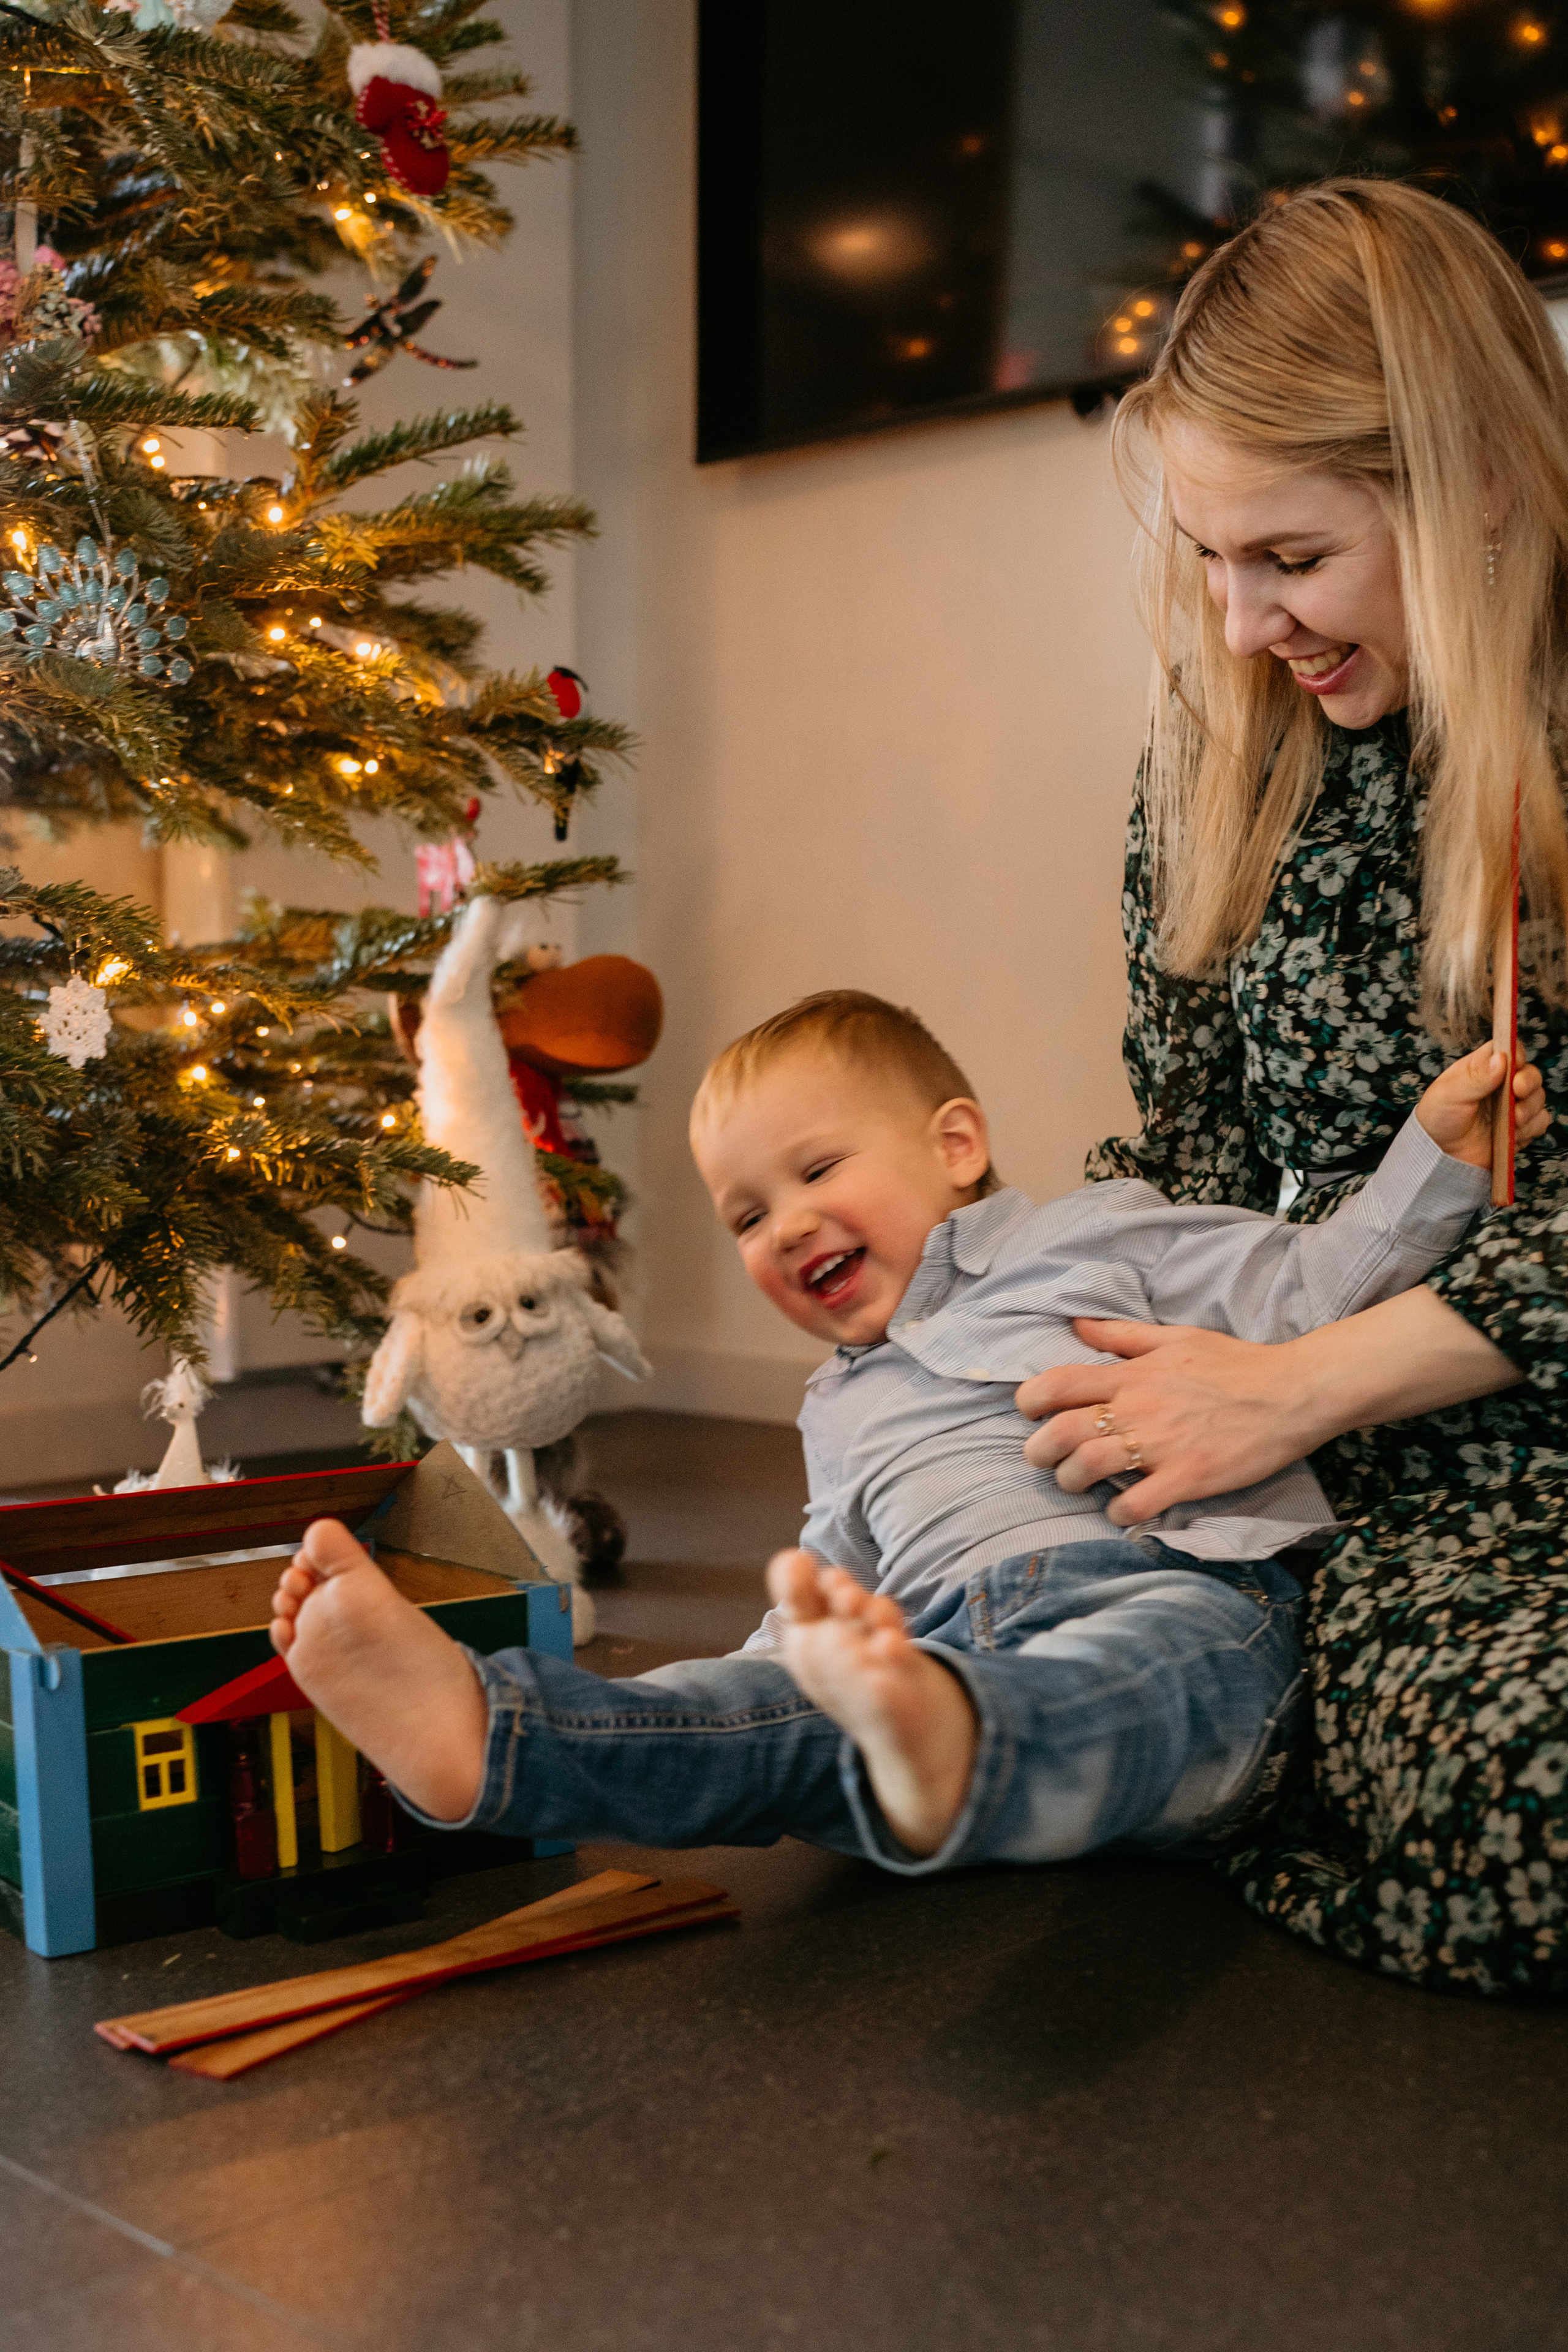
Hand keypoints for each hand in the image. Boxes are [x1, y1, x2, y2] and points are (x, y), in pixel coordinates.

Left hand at [1016, 1319, 1318, 1525]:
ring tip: (1079, 1483)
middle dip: (1039, 1451)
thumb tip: (1076, 1325)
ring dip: (1072, 1481)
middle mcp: (1138, 1408)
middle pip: (1061, 1432)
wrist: (1292, 1391)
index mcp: (1132, 1375)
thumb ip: (1122, 1335)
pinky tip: (1121, 1508)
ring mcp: (1162, 1445)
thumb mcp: (1175, 1337)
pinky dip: (1118, 1512)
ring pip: (1088, 1468)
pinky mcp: (1188, 1477)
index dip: (1030, 1400)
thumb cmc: (1235, 1363)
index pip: (1058, 1383)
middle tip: (1044, 1458)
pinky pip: (1136, 1503)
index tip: (1030, 1413)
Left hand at [1417, 1045, 1548, 1169]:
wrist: (1440, 1155)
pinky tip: (1514, 1133)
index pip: (1508, 1050)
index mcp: (1481, 1068)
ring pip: (1538, 1098)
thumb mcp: (1448, 1094)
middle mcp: (1500, 1084)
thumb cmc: (1437, 1119)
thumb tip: (1501, 1059)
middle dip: (1529, 1082)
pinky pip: (1539, 1123)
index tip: (1514, 1065)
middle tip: (1517, 1091)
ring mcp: (1511, 1106)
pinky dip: (1531, 1127)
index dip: (1516, 1054)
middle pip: (1530, 1073)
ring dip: (1530, 1108)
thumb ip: (1475, 1077)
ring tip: (1512, 1119)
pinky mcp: (1519, 1128)